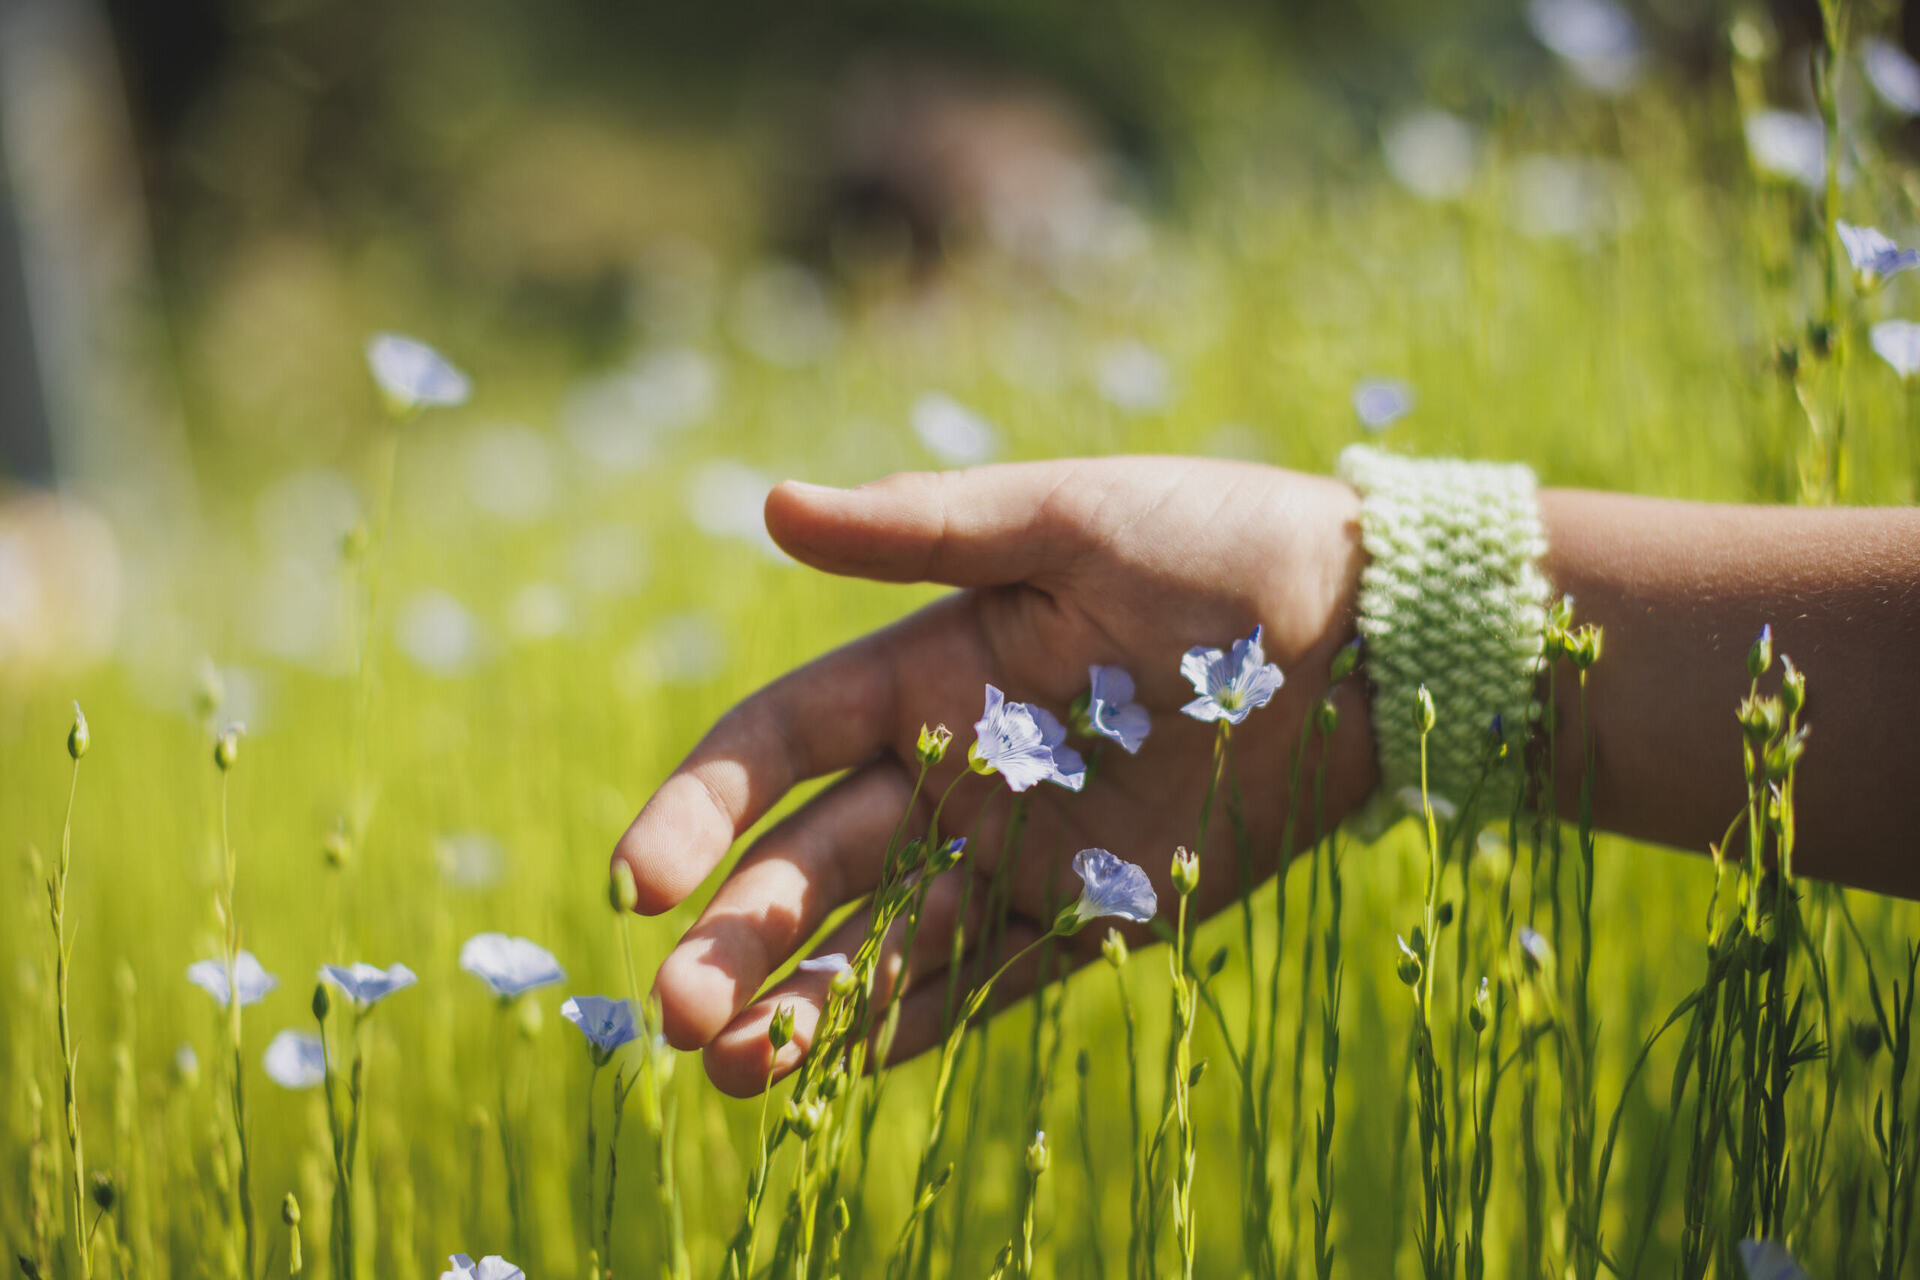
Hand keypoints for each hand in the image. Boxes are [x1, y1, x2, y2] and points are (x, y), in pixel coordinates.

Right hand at [611, 456, 1378, 1094]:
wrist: (1363, 634)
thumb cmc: (1215, 548)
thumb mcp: (1065, 519)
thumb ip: (926, 529)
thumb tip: (772, 505)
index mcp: (923, 673)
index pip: (777, 745)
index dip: (699, 808)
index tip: (638, 880)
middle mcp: (949, 772)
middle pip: (810, 863)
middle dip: (737, 935)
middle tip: (675, 1011)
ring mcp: (1014, 851)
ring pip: (881, 939)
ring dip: (802, 1002)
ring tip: (730, 1070)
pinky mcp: (1090, 917)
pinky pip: (985, 982)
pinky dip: (910, 1025)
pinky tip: (838, 1070)